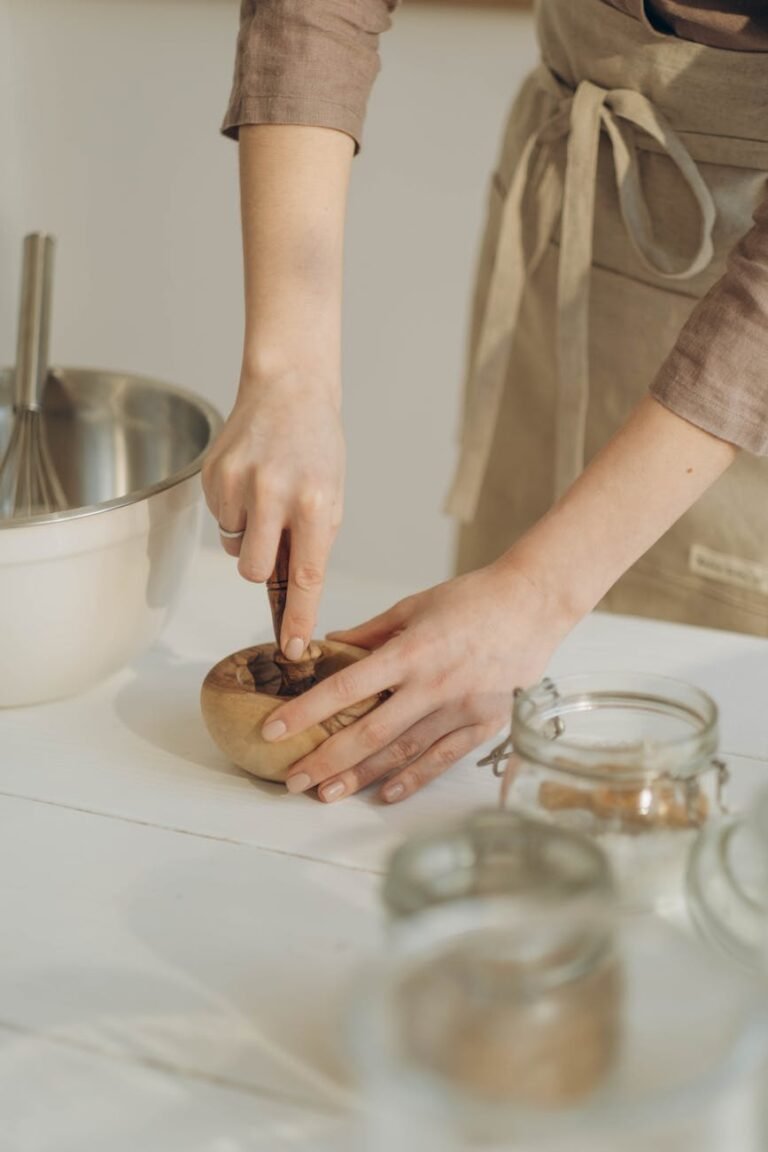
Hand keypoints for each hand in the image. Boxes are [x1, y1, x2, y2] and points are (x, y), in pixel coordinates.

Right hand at [202, 372, 344, 656]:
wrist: (289, 389)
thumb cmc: (317, 448)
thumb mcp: (332, 496)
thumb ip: (313, 544)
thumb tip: (291, 594)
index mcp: (314, 503)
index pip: (306, 577)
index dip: (298, 619)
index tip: (295, 649)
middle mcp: (275, 494)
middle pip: (256, 572)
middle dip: (264, 569)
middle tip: (276, 542)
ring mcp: (239, 483)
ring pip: (236, 548)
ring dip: (250, 537)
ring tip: (267, 498)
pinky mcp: (213, 474)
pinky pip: (221, 520)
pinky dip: (235, 512)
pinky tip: (251, 481)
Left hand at [260, 559, 573, 803]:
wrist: (533, 605)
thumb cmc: (472, 599)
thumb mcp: (414, 606)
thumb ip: (370, 632)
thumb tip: (330, 645)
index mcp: (410, 652)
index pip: (346, 688)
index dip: (306, 712)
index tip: (274, 730)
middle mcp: (432, 685)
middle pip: (368, 732)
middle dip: (325, 759)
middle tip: (292, 780)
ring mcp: (460, 708)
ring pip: (401, 752)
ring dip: (360, 776)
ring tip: (325, 793)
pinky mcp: (485, 723)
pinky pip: (442, 758)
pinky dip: (413, 778)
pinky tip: (385, 793)